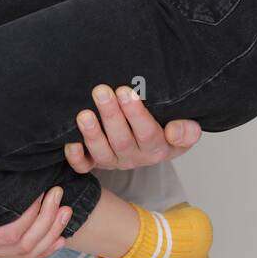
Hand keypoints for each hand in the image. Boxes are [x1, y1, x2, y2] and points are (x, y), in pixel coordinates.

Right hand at [0, 184, 73, 257]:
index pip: (8, 234)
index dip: (30, 216)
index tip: (41, 193)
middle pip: (23, 244)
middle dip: (46, 220)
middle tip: (58, 194)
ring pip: (27, 252)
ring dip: (50, 232)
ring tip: (64, 209)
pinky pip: (23, 255)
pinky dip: (44, 247)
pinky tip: (59, 237)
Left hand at [63, 85, 201, 172]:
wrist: (153, 143)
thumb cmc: (166, 130)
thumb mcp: (186, 131)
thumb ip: (186, 132)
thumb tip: (173, 131)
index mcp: (156, 148)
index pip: (147, 133)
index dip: (136, 114)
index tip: (126, 91)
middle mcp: (133, 156)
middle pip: (121, 140)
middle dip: (110, 115)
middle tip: (101, 91)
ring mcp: (113, 160)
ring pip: (101, 152)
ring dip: (91, 133)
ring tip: (84, 114)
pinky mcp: (95, 162)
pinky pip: (83, 166)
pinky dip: (75, 156)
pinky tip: (70, 142)